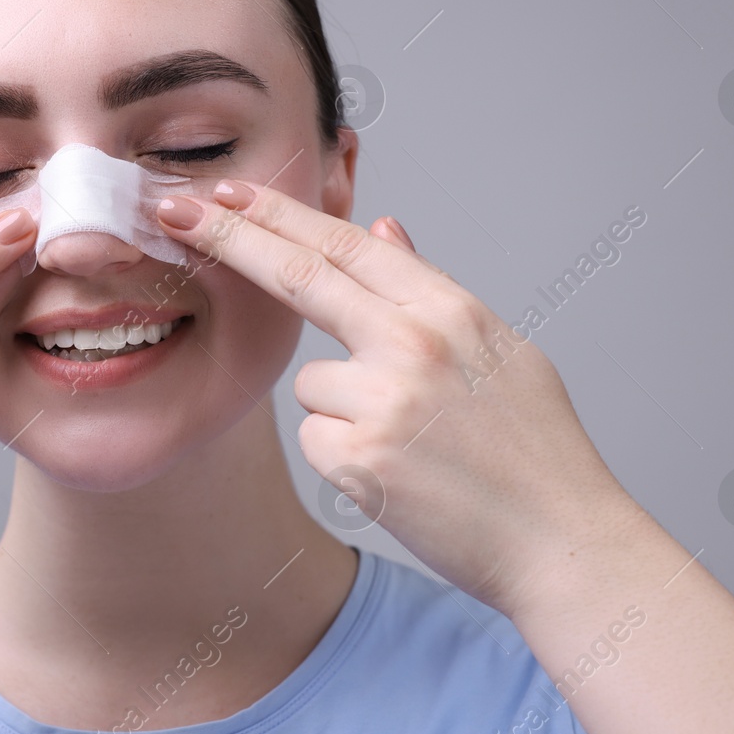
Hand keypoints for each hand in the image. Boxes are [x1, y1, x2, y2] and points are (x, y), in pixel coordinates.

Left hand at [154, 181, 635, 618]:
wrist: (561, 542)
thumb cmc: (534, 450)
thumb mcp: (497, 349)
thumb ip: (428, 289)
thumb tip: (383, 230)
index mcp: (450, 309)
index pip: (347, 244)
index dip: (280, 214)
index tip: (229, 191)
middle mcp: (413, 343)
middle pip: (299, 275)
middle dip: (229, 237)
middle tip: (173, 210)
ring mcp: (383, 401)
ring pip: (312, 384)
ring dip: (340, 409)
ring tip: (411, 444)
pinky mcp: (357, 460)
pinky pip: (316, 439)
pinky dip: (343, 457)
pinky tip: (399, 476)